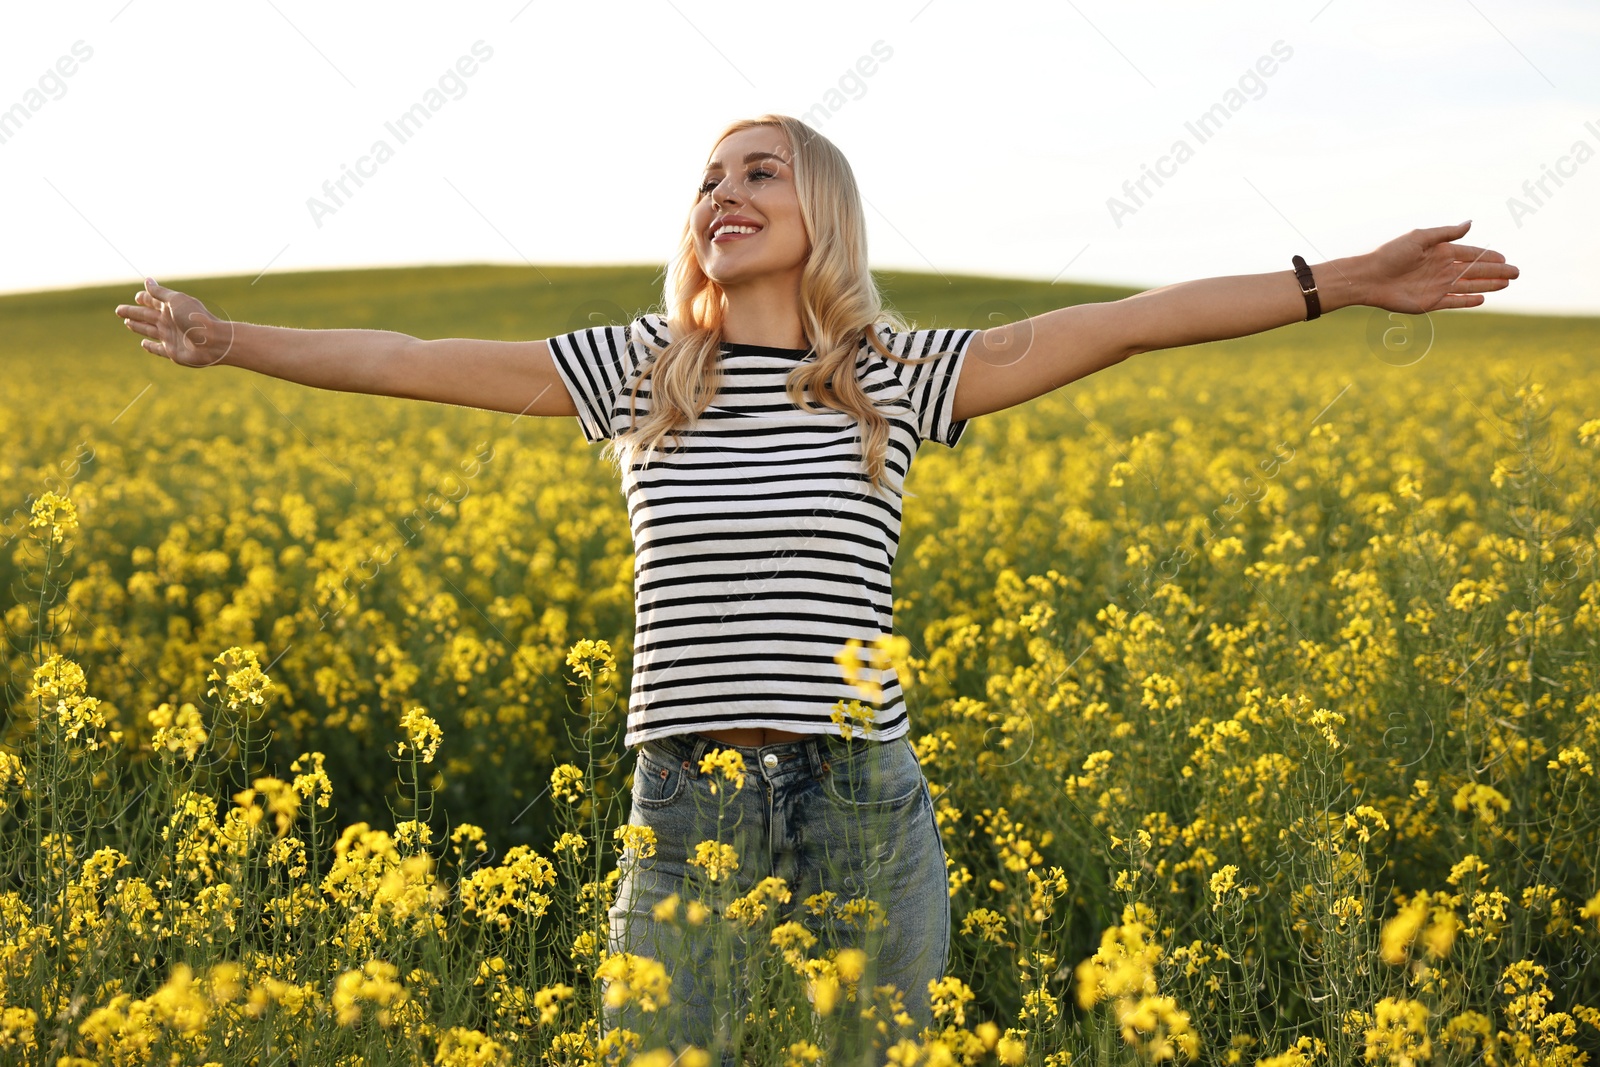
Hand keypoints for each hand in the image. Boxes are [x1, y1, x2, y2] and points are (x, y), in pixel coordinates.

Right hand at [113, 278, 233, 366]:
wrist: (213, 342)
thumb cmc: (195, 318)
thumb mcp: (176, 301)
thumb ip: (160, 293)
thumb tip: (147, 280)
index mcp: (170, 308)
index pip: (153, 301)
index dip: (144, 298)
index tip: (137, 297)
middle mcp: (169, 322)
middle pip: (146, 316)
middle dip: (132, 312)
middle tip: (118, 310)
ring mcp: (170, 337)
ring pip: (149, 330)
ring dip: (138, 326)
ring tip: (127, 322)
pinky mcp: (172, 352)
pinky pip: (158, 349)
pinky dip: (150, 347)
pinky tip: (143, 344)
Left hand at [1359, 221, 1518, 314]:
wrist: (1369, 278)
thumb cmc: (1391, 254)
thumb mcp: (1420, 238)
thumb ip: (1446, 233)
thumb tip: (1471, 223)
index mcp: (1440, 252)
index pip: (1471, 254)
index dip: (1489, 257)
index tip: (1506, 259)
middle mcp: (1441, 269)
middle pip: (1475, 271)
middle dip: (1496, 272)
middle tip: (1516, 273)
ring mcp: (1437, 287)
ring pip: (1469, 286)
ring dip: (1488, 285)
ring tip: (1506, 284)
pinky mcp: (1430, 303)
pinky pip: (1454, 302)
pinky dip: (1468, 301)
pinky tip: (1483, 299)